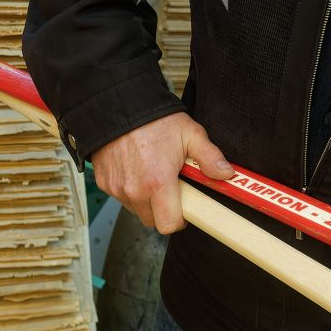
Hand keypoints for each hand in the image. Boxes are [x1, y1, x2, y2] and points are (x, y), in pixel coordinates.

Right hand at [91, 112, 231, 233]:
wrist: (119, 105)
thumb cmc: (154, 119)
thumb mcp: (190, 133)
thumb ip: (210, 157)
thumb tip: (226, 173)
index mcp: (158, 182)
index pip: (169, 224)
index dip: (180, 220)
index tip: (185, 209)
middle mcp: (134, 190)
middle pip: (153, 221)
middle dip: (164, 211)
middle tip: (171, 189)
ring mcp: (117, 188)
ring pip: (136, 210)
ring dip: (147, 201)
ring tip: (153, 176)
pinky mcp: (104, 183)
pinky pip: (121, 197)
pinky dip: (130, 190)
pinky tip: (137, 170)